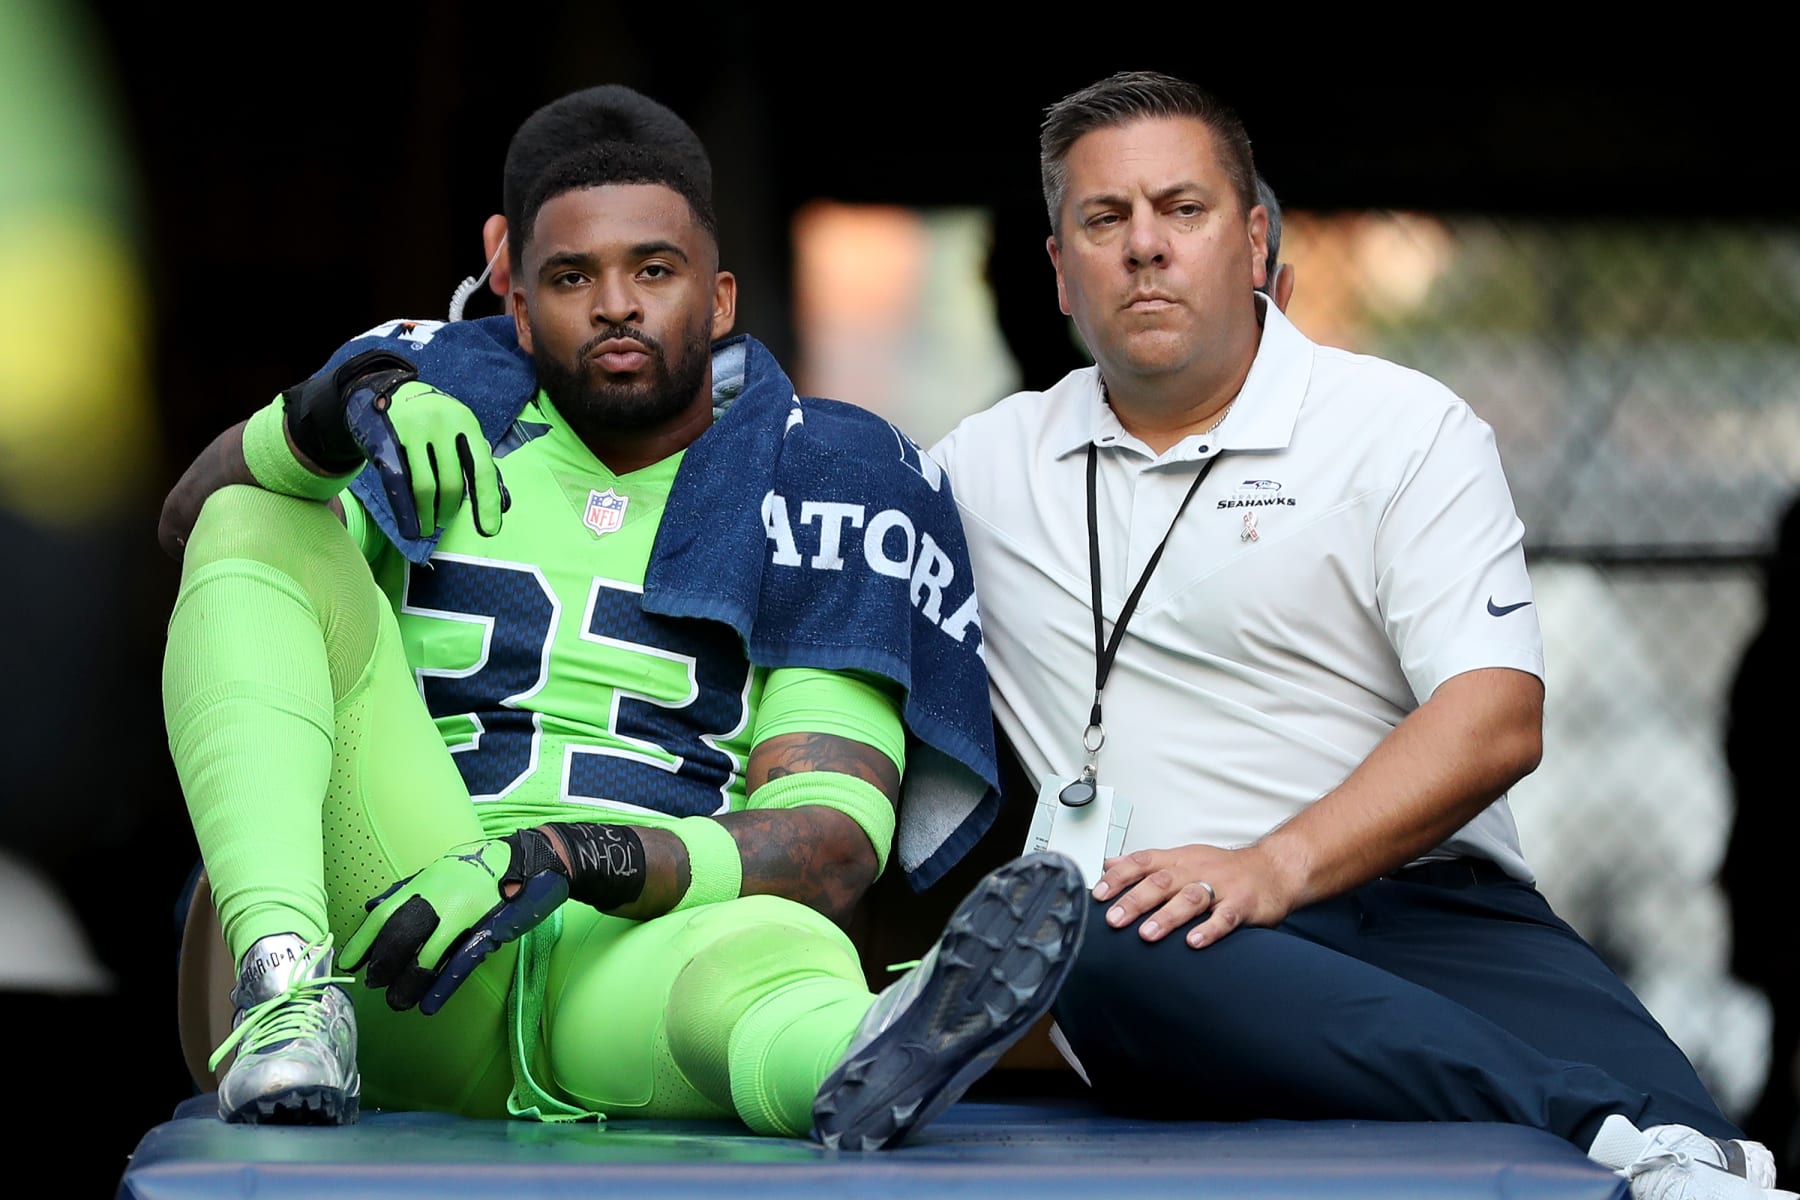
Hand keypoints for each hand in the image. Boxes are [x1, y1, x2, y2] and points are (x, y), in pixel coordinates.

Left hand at [339, 829, 569, 1014]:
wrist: (532, 860)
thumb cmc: (482, 865)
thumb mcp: (440, 870)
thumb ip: (406, 889)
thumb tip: (372, 908)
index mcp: (425, 882)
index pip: (384, 914)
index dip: (363, 941)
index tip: (347, 963)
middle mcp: (440, 896)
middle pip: (400, 936)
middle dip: (383, 964)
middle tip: (372, 984)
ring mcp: (464, 914)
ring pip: (427, 956)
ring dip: (408, 983)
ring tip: (397, 1002)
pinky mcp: (488, 930)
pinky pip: (460, 964)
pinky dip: (442, 987)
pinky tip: (428, 1005)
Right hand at [344, 377, 507, 540]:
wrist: (382, 387)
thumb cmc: (429, 418)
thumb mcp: (458, 428)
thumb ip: (476, 460)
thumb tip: (501, 504)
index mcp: (466, 422)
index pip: (483, 469)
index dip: (487, 504)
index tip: (490, 530)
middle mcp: (442, 424)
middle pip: (452, 483)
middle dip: (449, 511)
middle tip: (444, 522)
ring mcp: (413, 430)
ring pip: (425, 487)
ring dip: (428, 515)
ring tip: (428, 526)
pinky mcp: (385, 440)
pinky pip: (397, 483)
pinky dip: (405, 511)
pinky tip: (410, 528)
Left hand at [1091, 842, 1300, 948]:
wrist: (1274, 869)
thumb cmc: (1224, 869)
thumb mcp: (1183, 858)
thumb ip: (1147, 863)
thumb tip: (1108, 863)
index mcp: (1179, 859)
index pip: (1143, 862)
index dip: (1119, 877)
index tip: (1097, 894)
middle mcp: (1197, 870)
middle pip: (1162, 881)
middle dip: (1135, 900)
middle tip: (1113, 919)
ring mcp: (1221, 887)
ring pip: (1191, 898)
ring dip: (1168, 916)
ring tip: (1147, 934)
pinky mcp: (1243, 904)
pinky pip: (1225, 917)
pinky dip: (1209, 929)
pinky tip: (1194, 943)